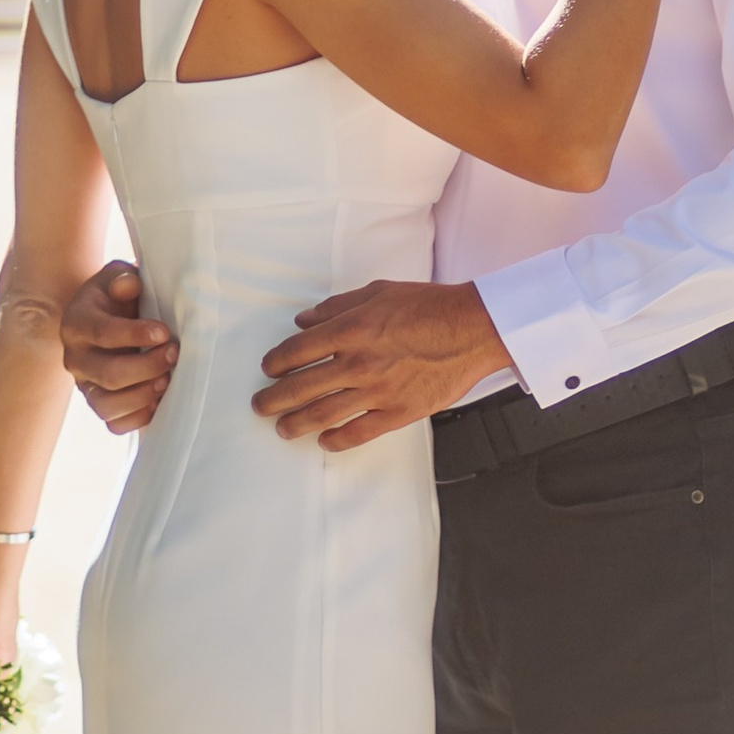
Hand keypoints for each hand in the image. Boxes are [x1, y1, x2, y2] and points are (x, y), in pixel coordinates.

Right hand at [63, 258, 174, 434]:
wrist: (108, 315)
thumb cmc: (119, 295)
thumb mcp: (118, 277)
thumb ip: (123, 278)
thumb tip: (130, 287)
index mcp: (76, 323)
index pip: (103, 333)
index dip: (136, 335)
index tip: (164, 332)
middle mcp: (75, 358)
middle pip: (108, 374)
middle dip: (147, 367)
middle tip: (174, 355)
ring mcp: (85, 385)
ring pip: (106, 406)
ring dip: (142, 396)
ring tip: (167, 381)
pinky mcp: (99, 403)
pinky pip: (114, 424)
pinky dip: (138, 417)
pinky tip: (159, 400)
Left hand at [253, 279, 513, 450]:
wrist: (474, 328)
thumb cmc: (429, 306)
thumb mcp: (378, 292)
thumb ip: (337, 306)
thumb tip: (304, 319)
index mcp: (350, 328)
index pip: (297, 350)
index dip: (275, 362)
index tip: (268, 369)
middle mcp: (358, 362)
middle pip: (301, 387)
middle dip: (273, 400)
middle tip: (259, 406)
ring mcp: (377, 390)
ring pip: (323, 414)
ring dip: (296, 424)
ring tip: (282, 429)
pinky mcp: (398, 412)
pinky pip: (359, 432)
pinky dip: (336, 440)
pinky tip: (324, 441)